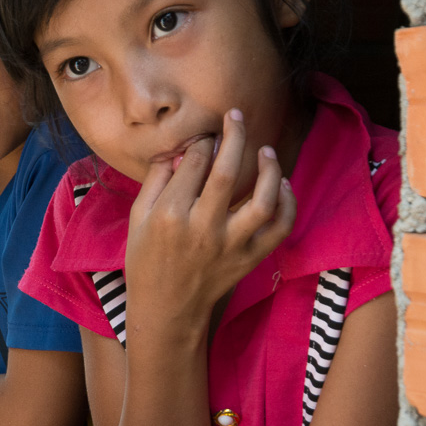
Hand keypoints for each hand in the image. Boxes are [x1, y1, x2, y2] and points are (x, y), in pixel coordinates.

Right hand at [124, 109, 296, 335]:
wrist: (167, 308)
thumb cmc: (147, 260)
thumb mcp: (138, 218)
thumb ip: (157, 181)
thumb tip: (179, 151)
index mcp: (171, 216)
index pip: (193, 163)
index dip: (202, 141)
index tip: (205, 135)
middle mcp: (203, 229)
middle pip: (228, 172)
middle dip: (234, 136)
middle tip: (236, 116)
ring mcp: (231, 245)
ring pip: (263, 201)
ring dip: (269, 169)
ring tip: (266, 151)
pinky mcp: (250, 259)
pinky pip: (279, 229)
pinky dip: (287, 204)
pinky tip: (281, 185)